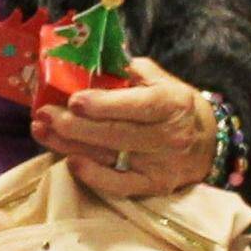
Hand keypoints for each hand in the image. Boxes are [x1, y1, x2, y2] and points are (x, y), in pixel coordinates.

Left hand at [35, 56, 217, 200]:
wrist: (208, 143)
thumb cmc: (175, 106)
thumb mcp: (162, 80)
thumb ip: (130, 71)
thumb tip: (92, 64)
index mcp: (170, 103)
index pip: (135, 106)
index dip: (103, 105)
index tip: (73, 100)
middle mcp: (167, 136)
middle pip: (115, 134)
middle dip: (74, 125)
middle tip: (43, 114)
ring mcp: (159, 165)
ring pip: (109, 157)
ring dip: (70, 145)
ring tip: (42, 132)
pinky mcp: (152, 186)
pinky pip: (118, 185)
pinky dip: (93, 176)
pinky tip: (70, 162)